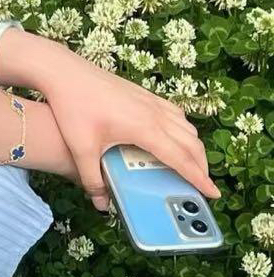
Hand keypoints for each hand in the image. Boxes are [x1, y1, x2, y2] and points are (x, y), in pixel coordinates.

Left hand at [3, 36, 219, 211]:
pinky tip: (174, 138)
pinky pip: (175, 114)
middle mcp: (155, 113)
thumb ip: (93, 179)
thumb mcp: (81, 148)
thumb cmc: (73, 106)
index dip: (199, 178)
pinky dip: (183, 130)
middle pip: (191, 143)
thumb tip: (101, 204)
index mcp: (144, 128)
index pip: (181, 158)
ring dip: (194, 147)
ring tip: (192, 166)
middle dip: (202, 166)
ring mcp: (151, 101)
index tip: (213, 193)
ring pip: (186, 127)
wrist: (64, 72)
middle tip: (203, 185)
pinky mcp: (144, 94)